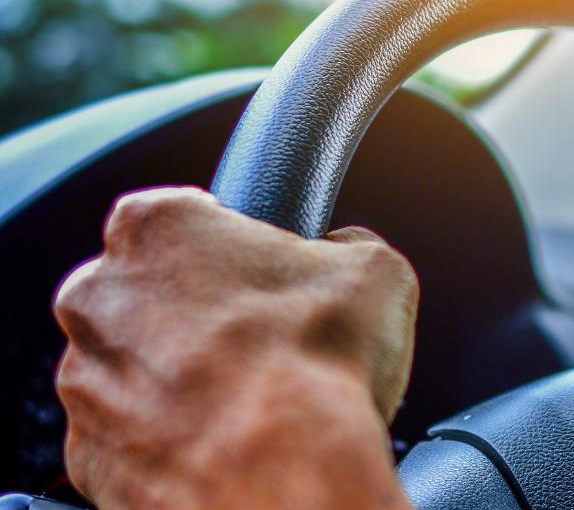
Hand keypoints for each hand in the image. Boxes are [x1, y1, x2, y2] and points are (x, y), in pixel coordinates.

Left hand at [53, 187, 417, 509]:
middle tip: (266, 336)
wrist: (288, 478)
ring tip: (254, 396)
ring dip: (182, 373)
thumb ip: (347, 241)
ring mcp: (83, 383)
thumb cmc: (318, 363)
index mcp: (155, 227)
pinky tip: (227, 440)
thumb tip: (343, 253)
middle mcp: (99, 298)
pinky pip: (130, 435)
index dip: (236, 240)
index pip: (187, 211)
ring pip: (136, 364)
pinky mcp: (85, 459)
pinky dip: (170, 437)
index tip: (265, 269)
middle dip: (201, 308)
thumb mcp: (373, 267)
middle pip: (153, 288)